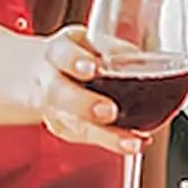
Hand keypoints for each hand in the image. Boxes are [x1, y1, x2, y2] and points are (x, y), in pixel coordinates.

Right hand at [28, 26, 138, 152]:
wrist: (46, 73)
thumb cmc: (79, 55)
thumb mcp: (92, 43)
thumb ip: (113, 49)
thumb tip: (142, 59)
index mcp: (58, 52)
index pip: (62, 54)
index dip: (75, 61)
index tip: (92, 68)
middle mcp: (49, 81)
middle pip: (58, 94)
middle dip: (85, 104)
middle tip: (110, 111)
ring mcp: (53, 108)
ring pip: (71, 124)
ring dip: (104, 136)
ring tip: (132, 142)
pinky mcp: (62, 127)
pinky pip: (82, 138)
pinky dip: (111, 142)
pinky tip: (133, 144)